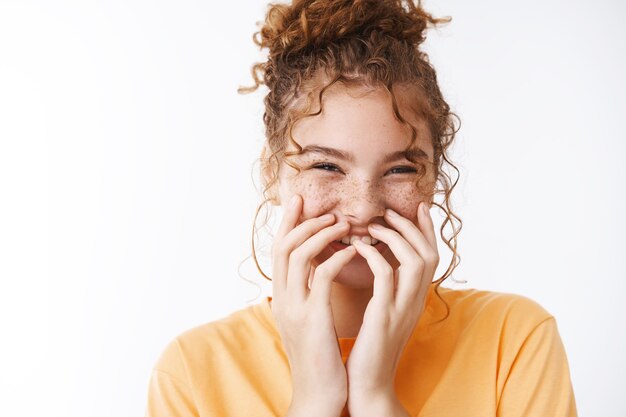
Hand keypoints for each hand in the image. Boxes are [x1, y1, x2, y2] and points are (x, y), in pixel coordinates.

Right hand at [271, 194, 355, 415]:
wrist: (318, 395)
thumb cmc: (319, 357)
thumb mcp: (308, 321)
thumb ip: (307, 294)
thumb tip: (316, 269)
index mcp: (281, 298)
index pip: (278, 251)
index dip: (287, 223)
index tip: (299, 202)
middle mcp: (281, 299)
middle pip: (281, 245)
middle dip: (298, 219)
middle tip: (319, 204)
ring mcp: (294, 308)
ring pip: (297, 254)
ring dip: (320, 233)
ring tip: (342, 223)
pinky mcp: (312, 318)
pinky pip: (322, 276)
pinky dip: (337, 257)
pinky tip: (353, 250)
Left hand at [345, 202, 438, 415]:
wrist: (368, 385)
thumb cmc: (371, 348)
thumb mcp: (385, 314)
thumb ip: (389, 290)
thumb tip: (382, 263)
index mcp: (416, 300)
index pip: (431, 257)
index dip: (426, 230)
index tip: (416, 207)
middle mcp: (416, 302)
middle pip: (430, 253)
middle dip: (413, 227)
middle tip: (390, 212)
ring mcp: (403, 309)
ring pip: (415, 260)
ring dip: (395, 237)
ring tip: (374, 224)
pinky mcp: (384, 317)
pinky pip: (386, 277)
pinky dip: (374, 256)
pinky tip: (358, 247)